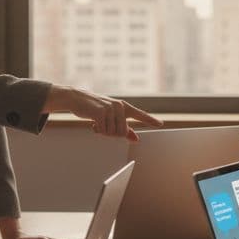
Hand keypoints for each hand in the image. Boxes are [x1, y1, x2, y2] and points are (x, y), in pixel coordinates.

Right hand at [44, 85, 162, 140]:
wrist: (77, 98)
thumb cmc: (94, 108)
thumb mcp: (110, 117)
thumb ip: (124, 128)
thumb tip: (136, 139)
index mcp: (123, 107)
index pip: (139, 114)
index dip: (150, 120)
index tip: (160, 124)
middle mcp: (119, 106)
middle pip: (122, 132)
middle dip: (112, 134)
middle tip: (103, 128)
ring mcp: (110, 109)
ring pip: (113, 133)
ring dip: (103, 132)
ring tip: (97, 123)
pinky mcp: (101, 112)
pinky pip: (103, 130)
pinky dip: (97, 130)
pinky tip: (93, 124)